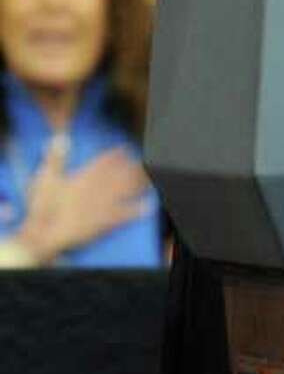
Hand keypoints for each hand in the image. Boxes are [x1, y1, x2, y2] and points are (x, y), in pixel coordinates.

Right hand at [17, 139, 152, 264]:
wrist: (45, 234)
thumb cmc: (43, 207)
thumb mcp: (45, 178)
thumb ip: (56, 158)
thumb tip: (61, 139)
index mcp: (84, 177)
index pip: (103, 162)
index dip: (115, 155)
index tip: (125, 149)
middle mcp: (98, 189)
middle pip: (120, 175)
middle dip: (133, 168)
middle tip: (144, 162)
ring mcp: (103, 205)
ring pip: (126, 191)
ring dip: (139, 184)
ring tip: (149, 178)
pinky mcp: (105, 222)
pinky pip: (125, 215)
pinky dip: (137, 210)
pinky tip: (148, 206)